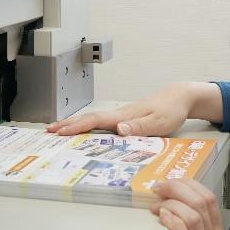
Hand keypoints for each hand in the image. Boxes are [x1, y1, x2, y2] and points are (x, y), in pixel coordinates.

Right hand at [47, 83, 193, 136]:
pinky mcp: (127, 118)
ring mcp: (122, 115)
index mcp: (124, 115)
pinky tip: (86, 130)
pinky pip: (102, 122)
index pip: (95, 120)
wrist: (180, 97)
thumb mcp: (159, 122)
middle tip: (49, 130)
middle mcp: (120, 114)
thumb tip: (118, 129)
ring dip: (76, 124)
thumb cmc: (172, 109)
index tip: (60, 132)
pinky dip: (89, 125)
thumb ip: (139, 126)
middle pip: (89, 118)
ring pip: (94, 119)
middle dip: (68, 124)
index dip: (77, 126)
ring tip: (60, 130)